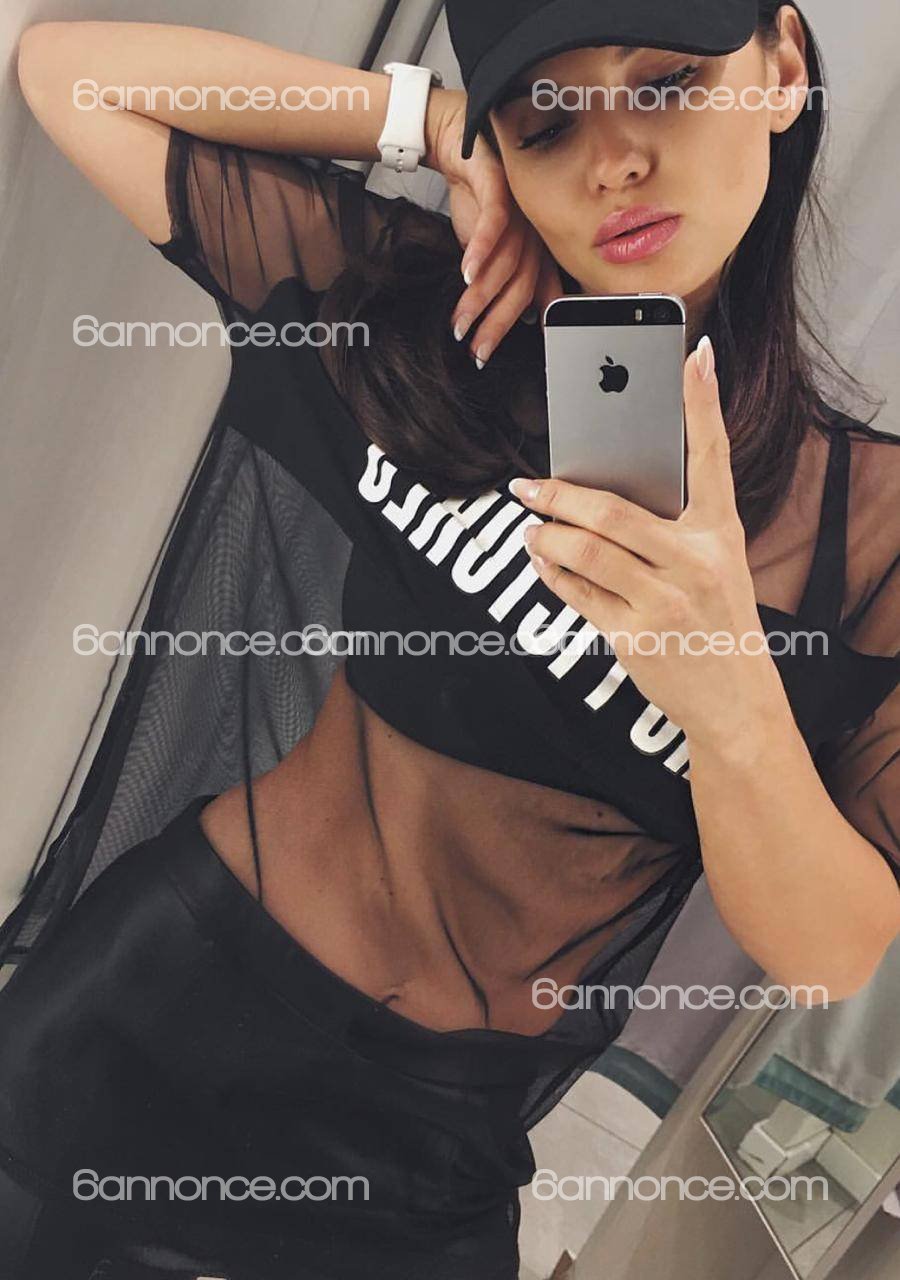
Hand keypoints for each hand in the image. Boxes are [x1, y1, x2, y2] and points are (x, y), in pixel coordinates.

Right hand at [425, 89, 561, 365]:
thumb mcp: (493, 245)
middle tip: (477, 352)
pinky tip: (467, 274)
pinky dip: (480, 251)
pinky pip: (494, 225)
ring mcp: (521, 212)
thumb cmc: (480, 196)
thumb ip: (504, 277)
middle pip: (520, 287)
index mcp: (535, 249)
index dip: (520, 326)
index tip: (500, 352)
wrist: (464, 142)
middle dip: (497, 324)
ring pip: (504, 264)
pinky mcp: (500, 189)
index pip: (535, 294)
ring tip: (461, 323)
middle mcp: (533, 234)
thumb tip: (526, 317)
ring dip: (480, 298)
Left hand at [509, 337, 787, 748]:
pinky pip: (576, 593)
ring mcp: (663, 603)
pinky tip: (543, 563)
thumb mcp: (718, 564)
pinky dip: (551, 574)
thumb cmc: (720, 619)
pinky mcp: (634, 638)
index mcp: (720, 534)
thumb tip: (605, 486)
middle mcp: (695, 563)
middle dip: (557, 495)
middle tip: (526, 487)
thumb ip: (676, 524)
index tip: (694, 353)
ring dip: (544, 537)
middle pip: (609, 512)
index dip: (703, 403)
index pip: (712, 457)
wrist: (736, 701)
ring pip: (582, 553)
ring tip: (531, 530)